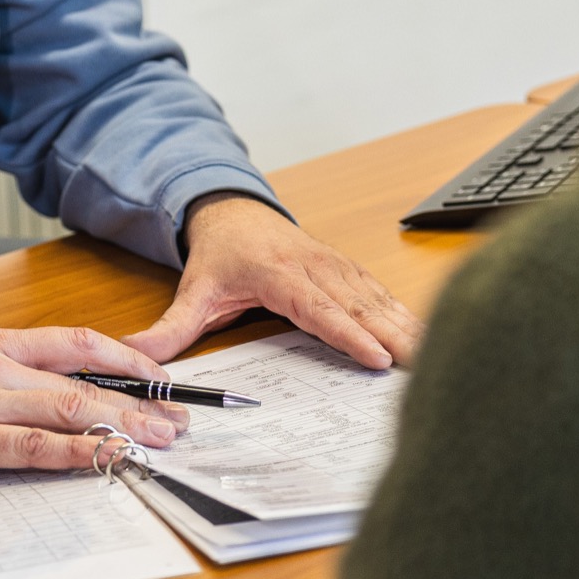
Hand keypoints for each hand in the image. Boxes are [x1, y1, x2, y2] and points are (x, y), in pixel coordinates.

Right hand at [0, 326, 191, 479]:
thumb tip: (58, 383)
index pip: (77, 341)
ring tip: (157, 442)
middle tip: (178, 419)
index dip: (127, 356)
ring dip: (121, 427)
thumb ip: (6, 366)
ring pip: (68, 410)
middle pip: (85, 379)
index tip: (161, 375)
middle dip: (140, 401)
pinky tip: (104, 459)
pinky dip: (74, 454)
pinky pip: (32, 448)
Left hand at [125, 193, 423, 369]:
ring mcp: (336, 267)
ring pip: (377, 298)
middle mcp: (315, 268)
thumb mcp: (195, 292)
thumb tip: (137, 356)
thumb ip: (171, 328)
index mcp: (280, 275)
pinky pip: (381, 293)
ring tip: (441, 357)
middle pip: (359, 306)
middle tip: (428, 367)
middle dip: (395, 337)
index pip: (320, 309)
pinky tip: (430, 337)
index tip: (377, 358)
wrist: (236, 212)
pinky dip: (407, 315)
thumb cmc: (221, 256)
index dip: (350, 334)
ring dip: (409, 327)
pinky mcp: (349, 271)